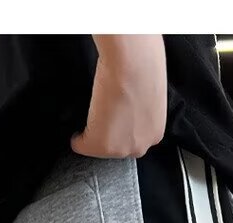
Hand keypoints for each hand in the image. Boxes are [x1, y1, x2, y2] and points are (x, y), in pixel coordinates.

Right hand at [71, 35, 166, 159]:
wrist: (133, 63)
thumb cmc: (143, 67)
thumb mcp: (149, 95)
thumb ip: (140, 111)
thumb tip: (127, 108)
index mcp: (155, 133)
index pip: (135, 141)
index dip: (121, 130)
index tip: (113, 122)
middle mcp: (140, 145)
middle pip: (118, 149)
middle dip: (108, 137)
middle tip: (101, 119)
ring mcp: (120, 147)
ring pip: (100, 149)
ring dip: (94, 136)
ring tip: (93, 118)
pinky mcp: (100, 144)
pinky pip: (82, 146)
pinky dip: (78, 140)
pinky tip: (78, 131)